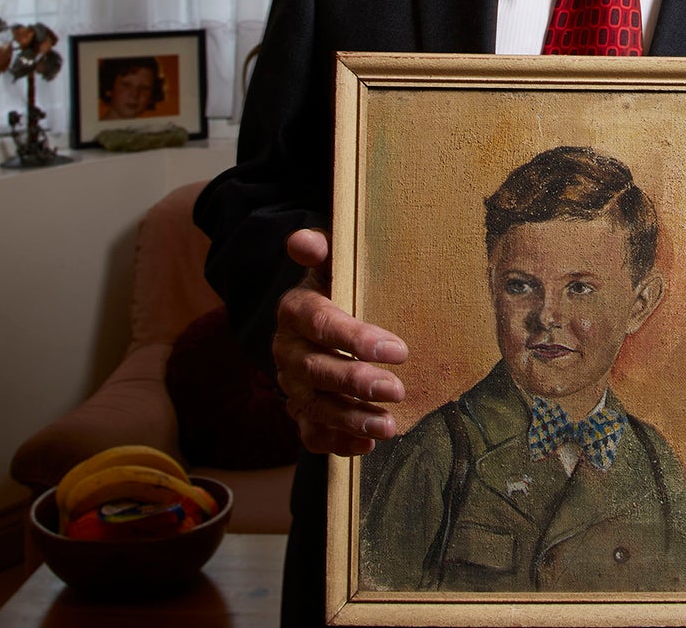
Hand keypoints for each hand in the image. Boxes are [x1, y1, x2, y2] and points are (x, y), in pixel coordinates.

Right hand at [272, 227, 408, 455]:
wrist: (319, 321)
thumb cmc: (338, 287)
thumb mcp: (333, 263)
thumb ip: (322, 248)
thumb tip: (304, 240)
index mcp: (295, 310)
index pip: (321, 323)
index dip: (356, 338)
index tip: (398, 350)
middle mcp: (287, 351)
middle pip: (317, 370)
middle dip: (357, 383)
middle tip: (397, 389)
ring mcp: (291, 386)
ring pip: (315, 407)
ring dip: (352, 419)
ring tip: (390, 427)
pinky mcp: (300, 413)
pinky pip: (311, 435)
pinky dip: (337, 443)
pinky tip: (366, 445)